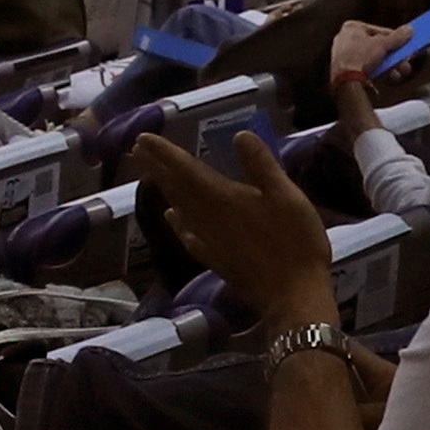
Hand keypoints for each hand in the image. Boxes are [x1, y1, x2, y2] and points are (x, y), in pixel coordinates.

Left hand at [128, 129, 341, 332]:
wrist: (291, 294)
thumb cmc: (294, 241)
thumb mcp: (286, 194)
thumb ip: (261, 164)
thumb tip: (240, 135)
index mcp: (222, 197)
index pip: (185, 169)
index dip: (164, 153)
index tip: (142, 137)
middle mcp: (207, 217)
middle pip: (175, 187)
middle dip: (156, 166)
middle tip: (136, 149)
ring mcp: (208, 240)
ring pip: (179, 208)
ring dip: (163, 188)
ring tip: (151, 174)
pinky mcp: (215, 259)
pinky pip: (188, 234)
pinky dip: (177, 222)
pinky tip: (172, 217)